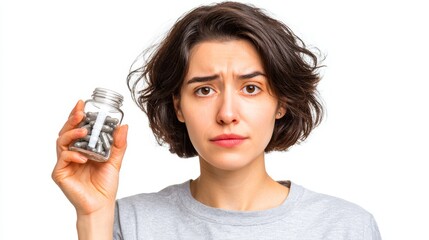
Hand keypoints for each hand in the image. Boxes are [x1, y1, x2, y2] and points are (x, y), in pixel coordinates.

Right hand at [52, 100, 127, 215]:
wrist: (101, 205)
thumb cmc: (105, 184)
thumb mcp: (115, 160)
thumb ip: (119, 144)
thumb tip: (124, 126)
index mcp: (82, 148)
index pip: (77, 128)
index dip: (77, 115)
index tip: (82, 103)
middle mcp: (71, 153)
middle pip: (66, 131)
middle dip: (72, 119)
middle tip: (80, 111)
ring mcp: (64, 163)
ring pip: (61, 142)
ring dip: (72, 134)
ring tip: (84, 130)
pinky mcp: (60, 173)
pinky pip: (63, 160)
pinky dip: (73, 155)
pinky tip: (83, 157)